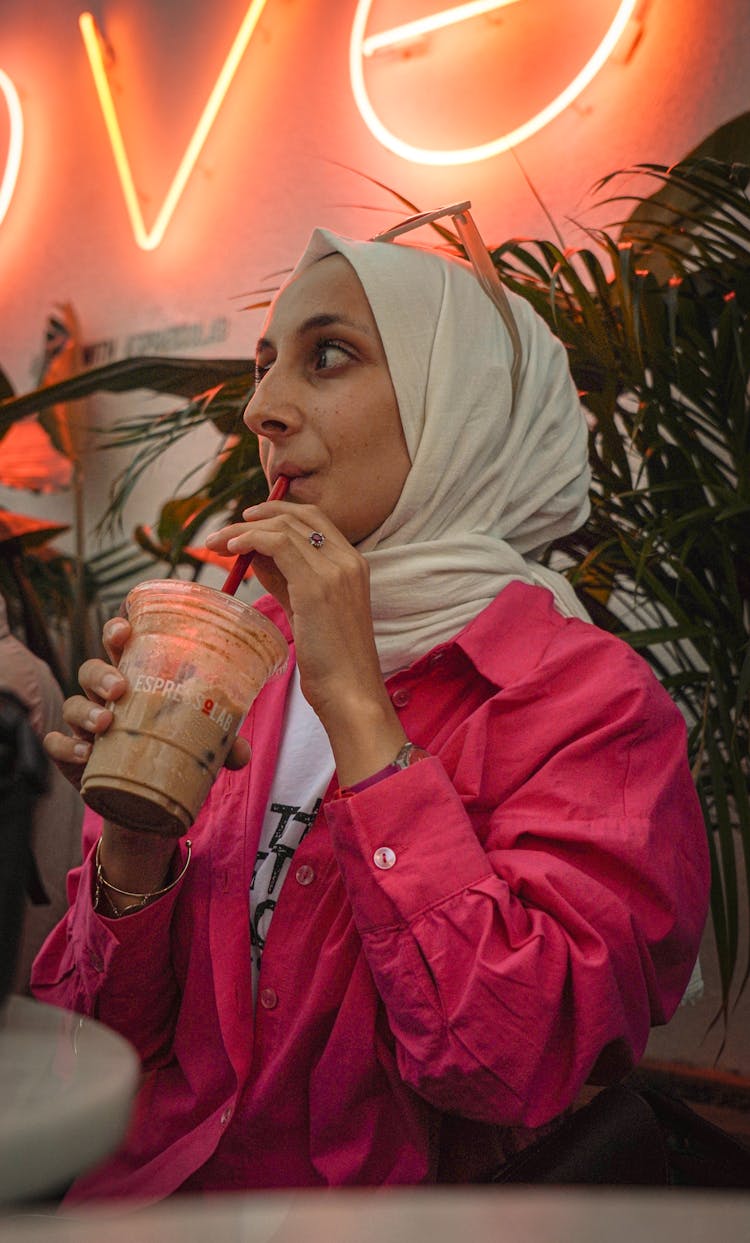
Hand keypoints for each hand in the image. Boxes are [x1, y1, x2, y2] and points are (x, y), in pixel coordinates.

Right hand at [44, 616, 251, 793]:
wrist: (147, 802)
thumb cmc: (172, 753)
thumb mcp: (199, 746)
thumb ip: (222, 745)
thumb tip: (241, 753)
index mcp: (136, 679)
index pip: (120, 646)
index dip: (117, 631)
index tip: (126, 629)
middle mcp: (106, 697)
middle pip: (91, 669)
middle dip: (101, 673)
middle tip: (120, 688)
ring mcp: (86, 726)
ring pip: (73, 704)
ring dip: (86, 710)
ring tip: (105, 723)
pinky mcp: (72, 756)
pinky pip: (56, 744)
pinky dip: (67, 746)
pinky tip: (85, 754)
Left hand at [206, 501, 407, 784]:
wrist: (350, 692)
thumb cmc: (331, 661)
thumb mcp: (307, 609)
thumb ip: (286, 579)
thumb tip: (255, 555)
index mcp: (353, 564)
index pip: (314, 519)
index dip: (279, 513)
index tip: (248, 521)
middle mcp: (348, 560)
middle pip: (298, 516)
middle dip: (256, 517)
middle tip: (224, 532)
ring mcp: (335, 570)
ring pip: (284, 527)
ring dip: (244, 529)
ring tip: (218, 542)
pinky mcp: (316, 585)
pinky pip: (276, 544)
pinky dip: (249, 539)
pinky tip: (231, 550)